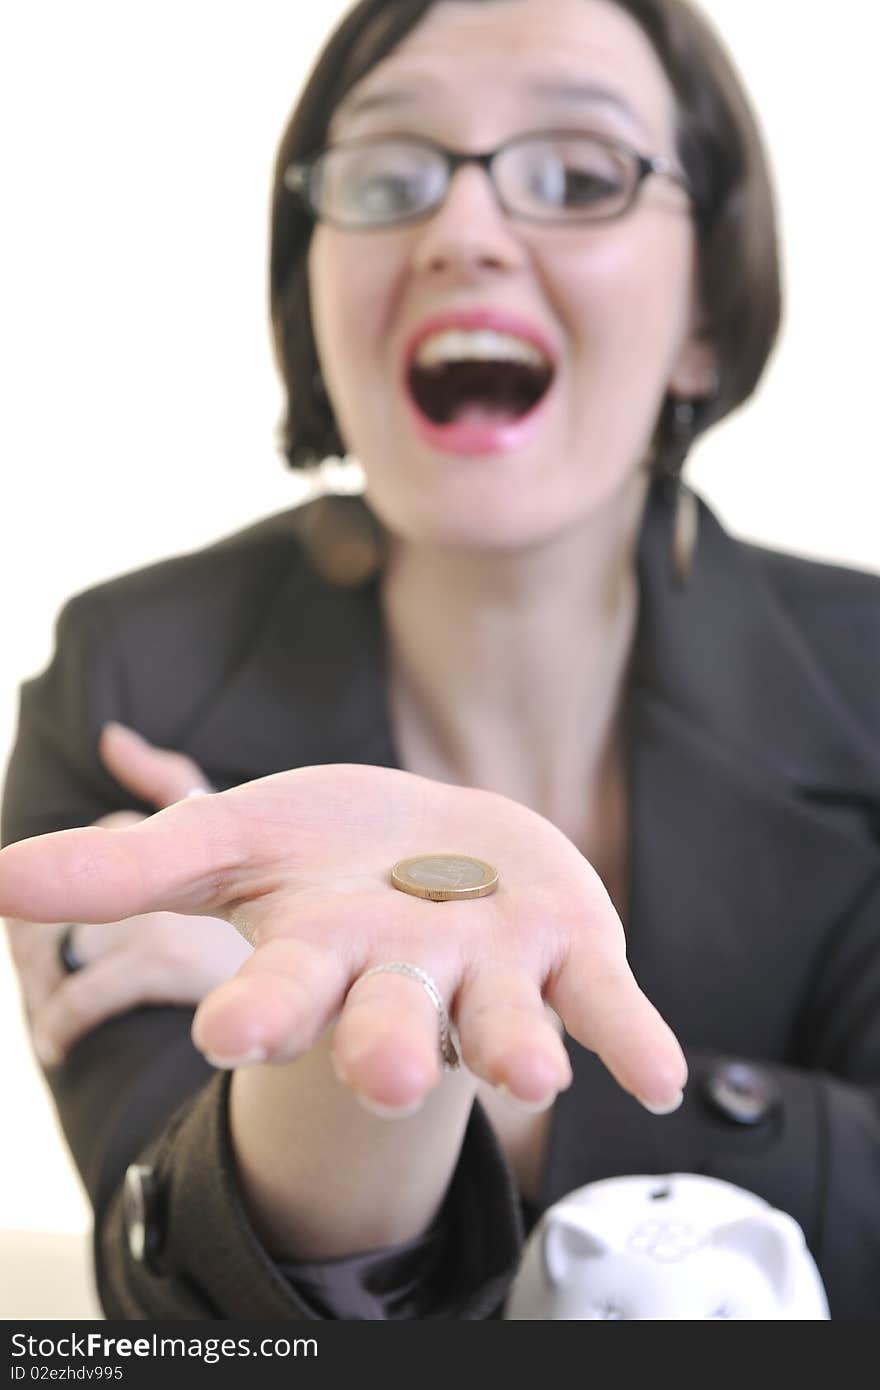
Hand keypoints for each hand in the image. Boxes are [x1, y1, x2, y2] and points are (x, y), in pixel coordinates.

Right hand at [0, 762, 686, 1113]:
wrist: (442, 841)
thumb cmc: (328, 851)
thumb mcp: (229, 839)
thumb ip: (126, 867)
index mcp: (318, 954)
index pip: (279, 991)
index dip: (258, 1011)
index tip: (230, 1031)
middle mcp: (404, 979)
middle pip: (389, 1023)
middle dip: (384, 1048)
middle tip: (381, 1071)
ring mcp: (491, 972)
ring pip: (499, 1023)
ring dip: (514, 1048)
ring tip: (530, 1074)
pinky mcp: (570, 953)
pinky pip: (605, 1006)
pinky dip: (632, 1039)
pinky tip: (662, 1081)